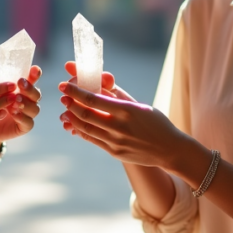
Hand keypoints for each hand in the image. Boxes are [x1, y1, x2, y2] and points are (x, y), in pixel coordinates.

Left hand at [0, 65, 42, 152]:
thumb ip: (0, 90)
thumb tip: (8, 85)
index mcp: (21, 90)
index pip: (32, 80)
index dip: (35, 74)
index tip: (34, 69)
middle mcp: (28, 101)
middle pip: (36, 94)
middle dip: (30, 88)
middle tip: (20, 84)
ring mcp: (27, 115)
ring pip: (35, 109)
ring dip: (26, 103)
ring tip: (15, 101)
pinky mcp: (24, 127)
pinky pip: (28, 122)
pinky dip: (22, 117)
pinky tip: (14, 113)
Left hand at [59, 63, 193, 169]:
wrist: (169, 150)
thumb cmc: (155, 122)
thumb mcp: (139, 105)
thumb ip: (117, 93)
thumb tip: (98, 80)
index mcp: (127, 110)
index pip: (93, 99)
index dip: (75, 91)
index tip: (64, 85)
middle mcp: (120, 126)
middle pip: (86, 114)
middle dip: (70, 104)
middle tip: (63, 96)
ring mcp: (116, 141)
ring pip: (86, 128)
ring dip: (73, 118)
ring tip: (66, 110)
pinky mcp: (114, 153)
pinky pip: (92, 140)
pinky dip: (81, 131)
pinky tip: (75, 124)